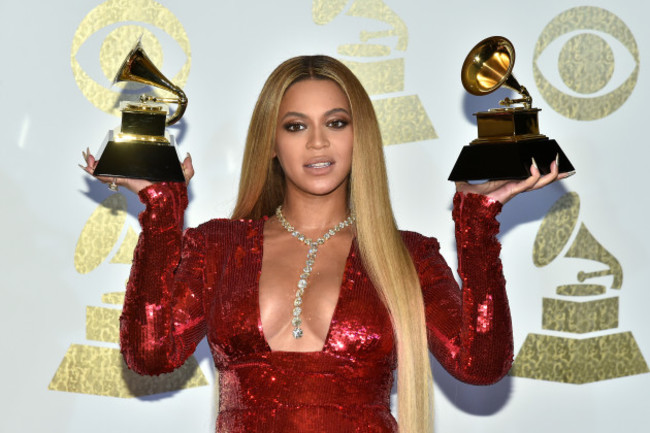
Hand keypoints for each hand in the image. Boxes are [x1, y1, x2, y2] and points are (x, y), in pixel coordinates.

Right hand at [80, 148, 193, 193]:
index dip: (119, 160)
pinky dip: (99, 173)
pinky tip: (90, 168)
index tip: (111, 153)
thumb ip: (187, 166)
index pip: (130, 166)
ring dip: (96, 166)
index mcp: (145, 173)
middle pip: (115, 168)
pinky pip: (110, 178)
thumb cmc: (176, 192)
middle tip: (92, 157)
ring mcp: (129, 179)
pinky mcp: (126, 181)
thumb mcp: (184, 175)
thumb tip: (187, 156)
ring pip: (109, 172)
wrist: (170, 200)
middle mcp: (135, 176)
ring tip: (87, 160)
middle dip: (102, 163)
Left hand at [455, 156, 571, 204]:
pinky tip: (534, 166)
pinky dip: (533, 175)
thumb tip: (458, 170)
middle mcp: (514, 186)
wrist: (466, 209)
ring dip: (550, 173)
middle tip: (563, 163)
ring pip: (539, 182)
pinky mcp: (511, 190)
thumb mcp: (466, 183)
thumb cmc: (469, 200)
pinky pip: (527, 183)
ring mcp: (514, 189)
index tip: (552, 163)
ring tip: (556, 163)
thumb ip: (464, 176)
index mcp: (508, 183)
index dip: (542, 171)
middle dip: (554, 173)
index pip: (529, 177)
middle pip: (540, 180)